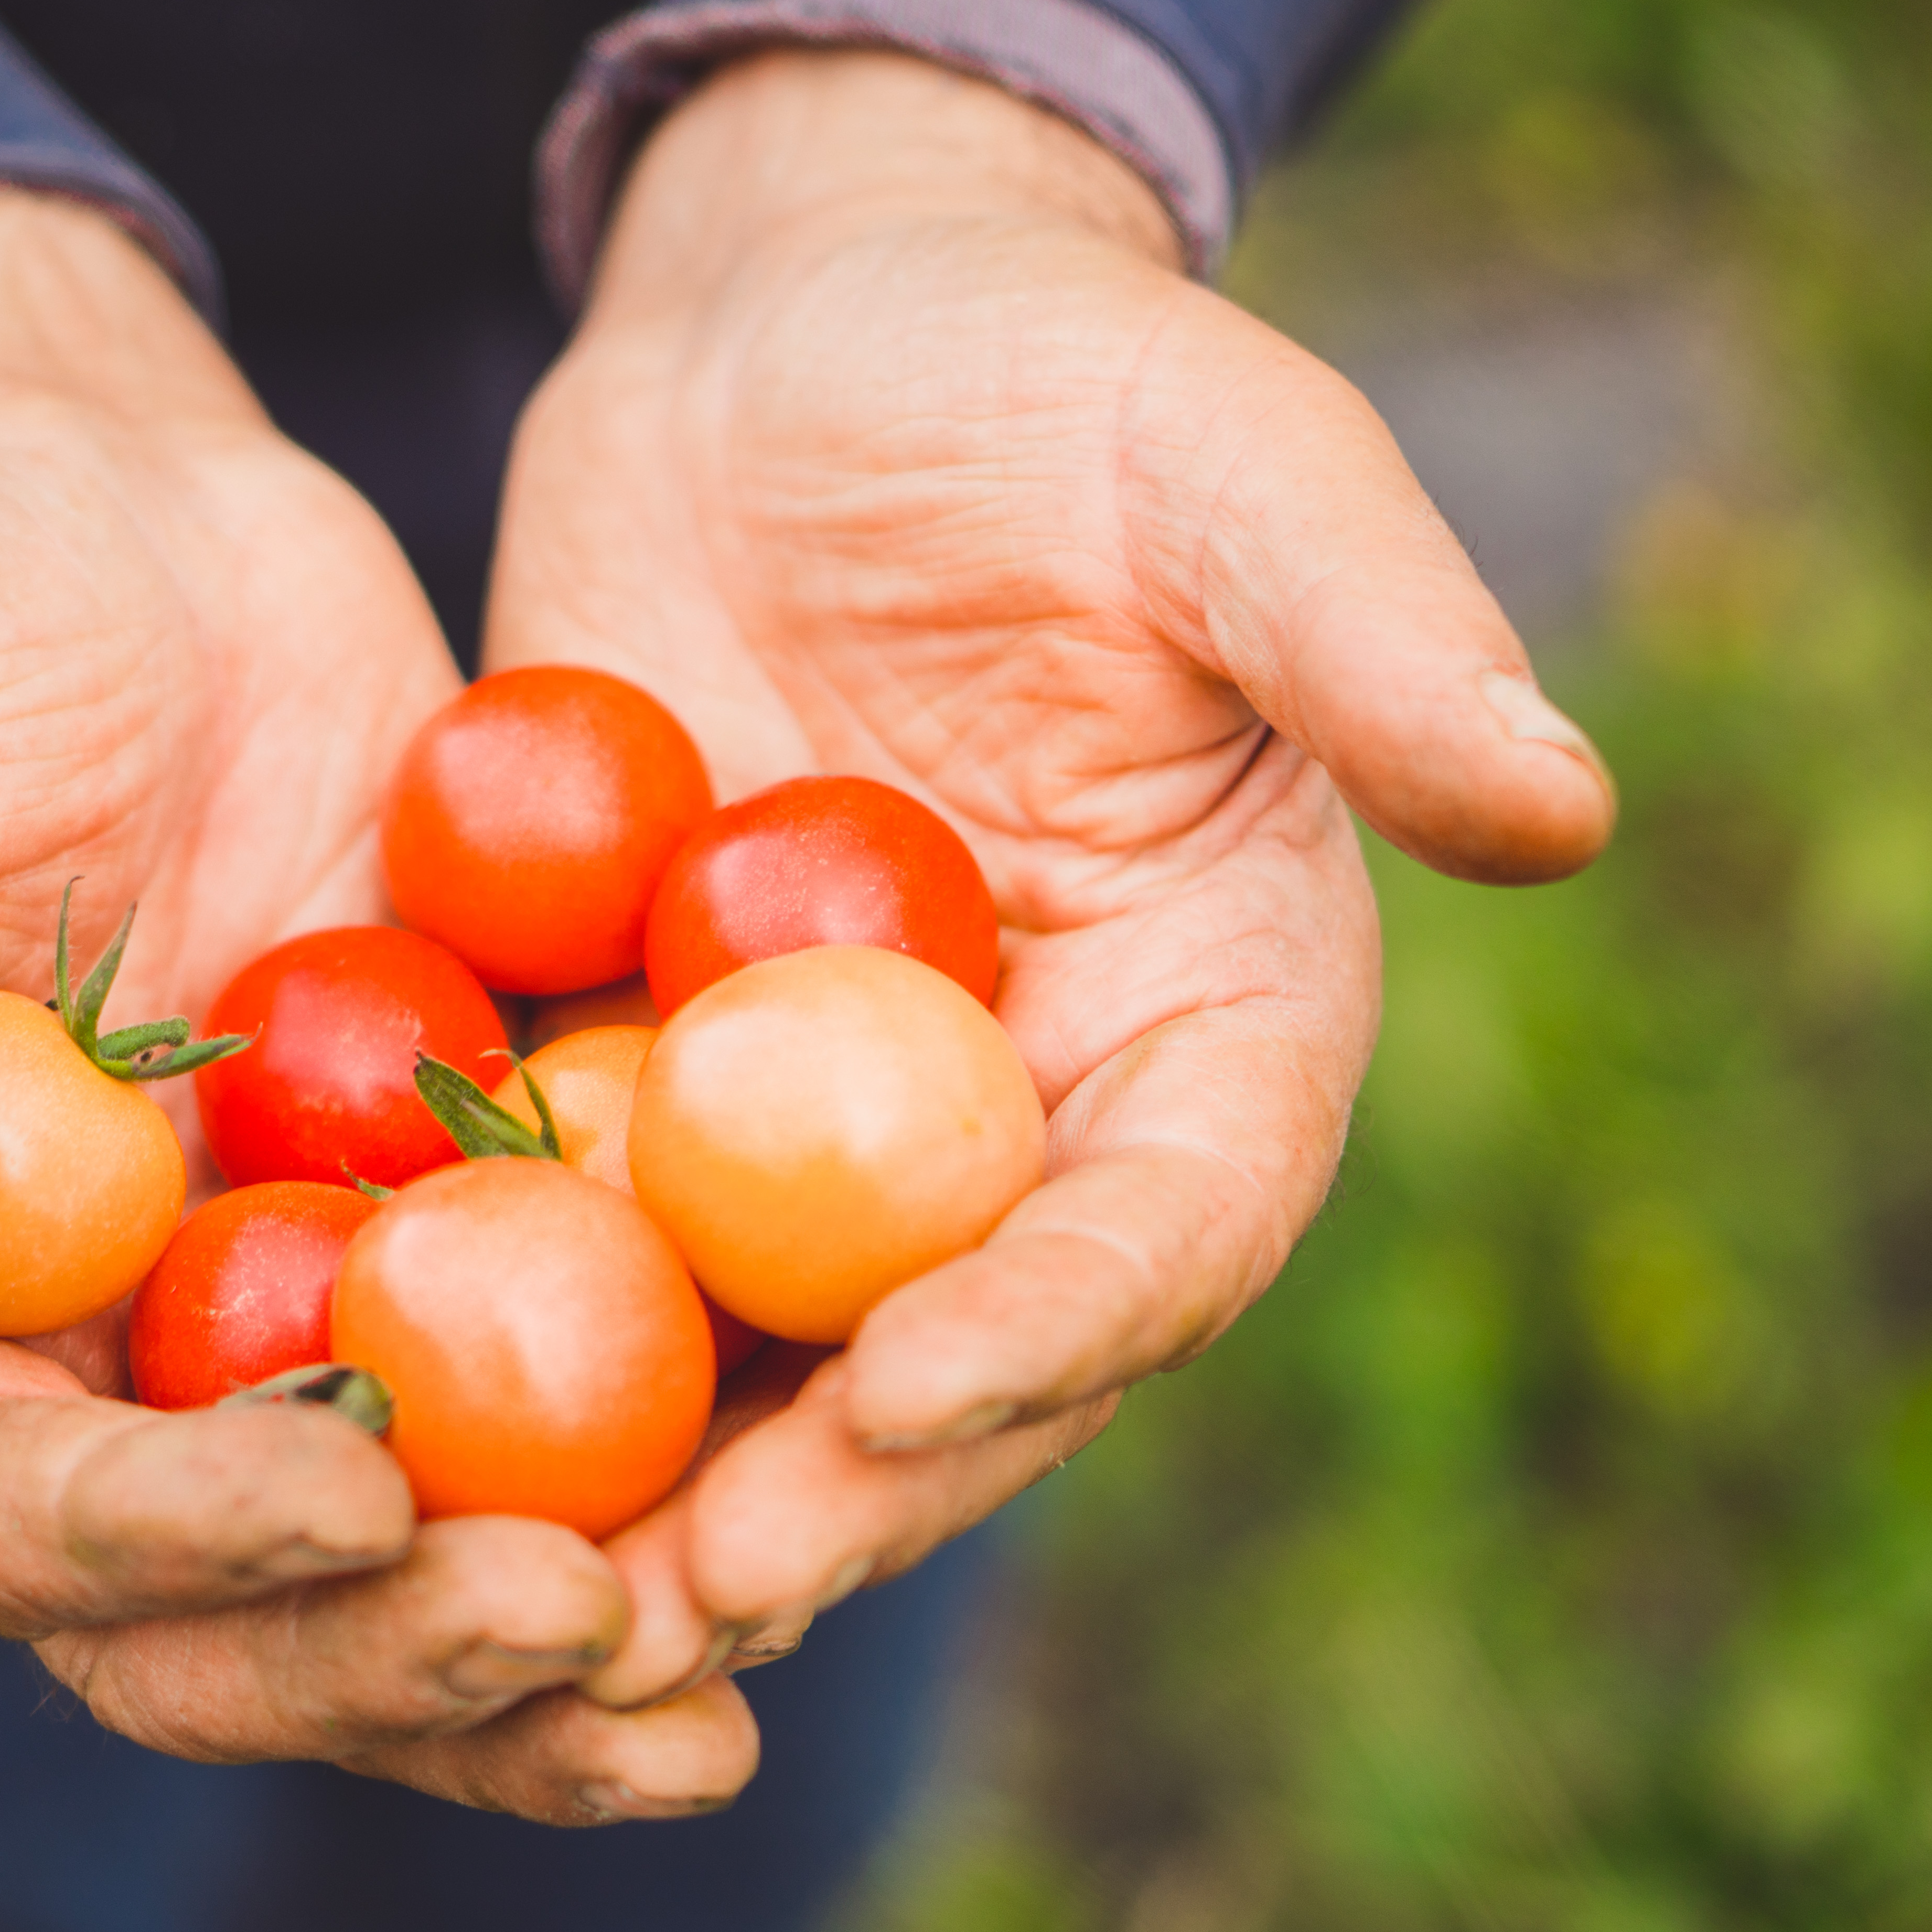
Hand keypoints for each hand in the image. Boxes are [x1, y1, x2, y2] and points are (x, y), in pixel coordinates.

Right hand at [0, 187, 753, 1821]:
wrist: (68, 488)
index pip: (15, 1520)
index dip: (173, 1547)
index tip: (353, 1499)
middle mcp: (99, 1364)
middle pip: (240, 1611)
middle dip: (403, 1653)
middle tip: (598, 1631)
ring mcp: (286, 1293)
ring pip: (422, 1547)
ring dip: (564, 1645)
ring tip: (726, 1680)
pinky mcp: (448, 1194)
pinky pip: (564, 1352)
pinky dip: (678, 1434)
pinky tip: (839, 1446)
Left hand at [489, 53, 1616, 1702]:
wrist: (798, 330)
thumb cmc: (1045, 369)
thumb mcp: (1224, 461)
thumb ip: (1373, 635)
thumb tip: (1564, 808)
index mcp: (1206, 1018)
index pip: (1167, 1223)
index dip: (1057, 1325)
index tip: (911, 1391)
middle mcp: (1020, 1110)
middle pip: (945, 1354)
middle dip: (832, 1490)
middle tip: (689, 1600)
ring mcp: (813, 1115)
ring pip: (746, 1347)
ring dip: (641, 1482)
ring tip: (512, 1601)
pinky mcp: (639, 1067)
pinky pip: (567, 1225)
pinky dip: (485, 1325)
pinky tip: (367, 1414)